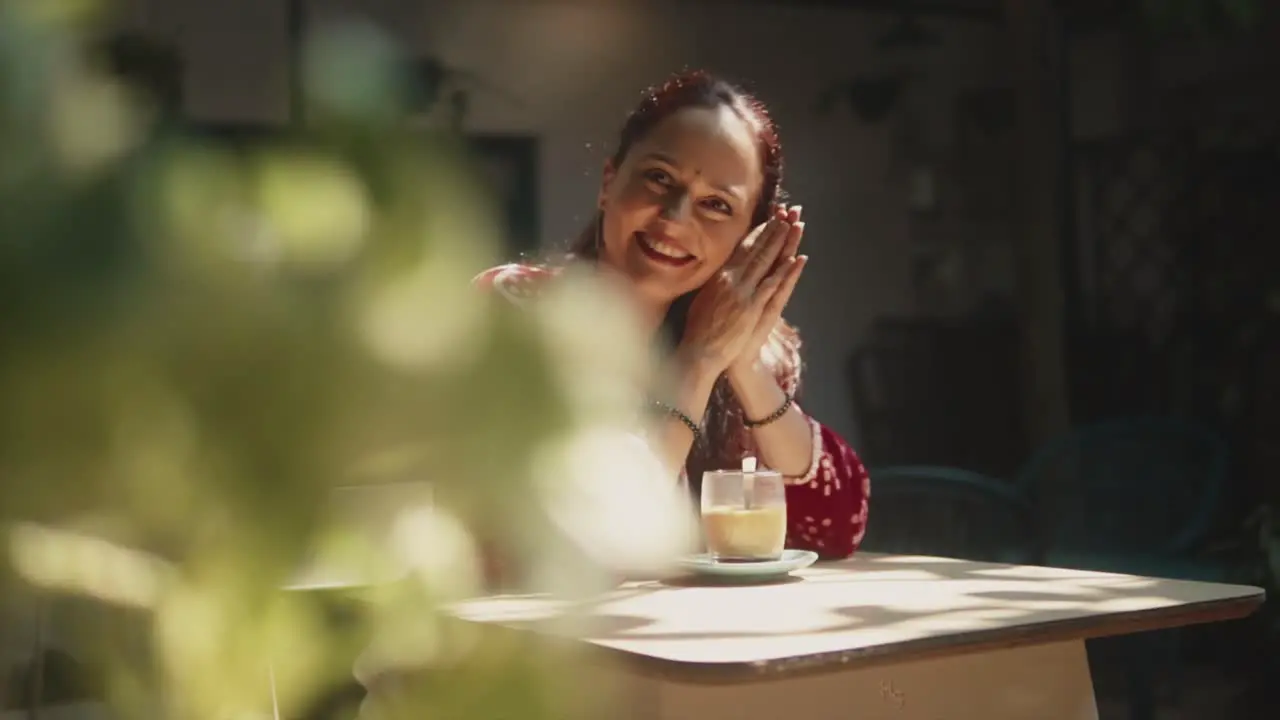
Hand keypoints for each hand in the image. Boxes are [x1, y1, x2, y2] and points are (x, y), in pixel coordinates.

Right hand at [678, 206, 805, 375]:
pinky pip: (771, 285)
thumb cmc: (698, 329)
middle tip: (787, 212)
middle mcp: (731, 279)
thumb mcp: (704, 297)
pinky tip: (795, 259)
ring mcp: (743, 292)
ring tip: (793, 226)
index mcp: (720, 275)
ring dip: (781, 243)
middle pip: (756, 249)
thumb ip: (715, 282)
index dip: (758, 232)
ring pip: (765, 262)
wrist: (699, 351)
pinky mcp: (752, 308)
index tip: (770, 218)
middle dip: (773, 229)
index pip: (742, 248)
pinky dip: (783, 272)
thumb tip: (722, 271)